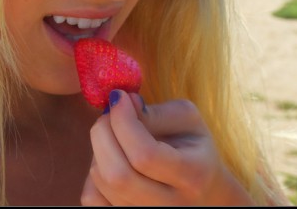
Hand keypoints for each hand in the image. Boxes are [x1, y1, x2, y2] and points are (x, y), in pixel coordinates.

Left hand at [81, 90, 253, 205]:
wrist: (205, 191)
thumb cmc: (192, 147)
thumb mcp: (187, 119)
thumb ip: (155, 111)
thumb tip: (121, 103)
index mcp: (192, 176)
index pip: (144, 154)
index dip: (123, 121)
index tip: (118, 97)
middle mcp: (170, 207)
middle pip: (117, 175)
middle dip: (103, 133)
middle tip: (108, 114)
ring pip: (100, 184)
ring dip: (98, 149)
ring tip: (114, 136)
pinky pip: (91, 197)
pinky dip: (93, 173)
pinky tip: (110, 159)